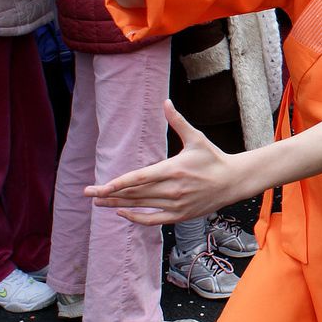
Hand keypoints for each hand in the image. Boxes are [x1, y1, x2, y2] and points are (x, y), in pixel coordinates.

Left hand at [86, 102, 252, 224]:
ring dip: (117, 205)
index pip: (140, 178)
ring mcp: (176, 205)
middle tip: (88, 193)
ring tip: (98, 203)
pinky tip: (122, 213)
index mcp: (174, 169)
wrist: (233, 181)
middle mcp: (173, 189)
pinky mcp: (180, 215)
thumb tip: (166, 102)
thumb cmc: (213, 158)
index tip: (101, 186)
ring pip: (141, 206)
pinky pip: (153, 219)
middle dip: (109, 194)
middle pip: (135, 194)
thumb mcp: (196, 138)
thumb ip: (178, 122)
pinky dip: (136, 218)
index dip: (119, 183)